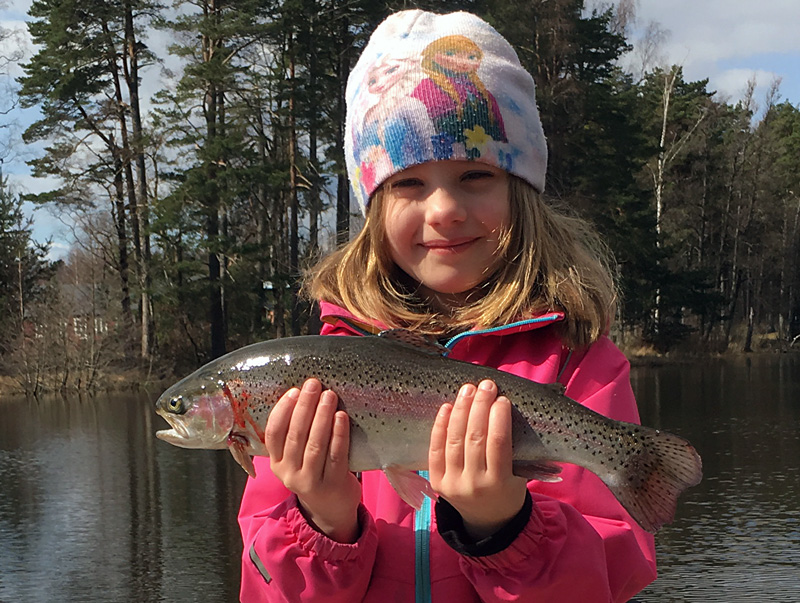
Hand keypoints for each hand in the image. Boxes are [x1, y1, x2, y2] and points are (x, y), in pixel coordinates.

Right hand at [265, 378, 361, 542]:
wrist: (331, 510)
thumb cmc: (314, 473)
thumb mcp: (295, 459)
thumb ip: (294, 435)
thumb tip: (303, 395)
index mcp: (276, 463)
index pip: (273, 434)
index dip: (283, 411)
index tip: (294, 391)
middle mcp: (289, 473)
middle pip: (296, 436)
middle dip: (305, 407)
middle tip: (314, 385)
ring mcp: (310, 481)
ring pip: (315, 444)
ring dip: (322, 416)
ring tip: (329, 396)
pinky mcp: (333, 485)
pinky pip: (336, 455)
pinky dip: (338, 434)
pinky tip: (341, 417)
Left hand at [428, 379, 527, 540]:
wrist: (487, 522)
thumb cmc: (508, 490)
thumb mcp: (521, 474)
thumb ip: (517, 448)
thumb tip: (515, 410)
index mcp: (500, 483)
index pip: (498, 443)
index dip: (499, 418)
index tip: (502, 398)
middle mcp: (474, 484)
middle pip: (474, 437)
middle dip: (480, 407)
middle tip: (486, 386)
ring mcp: (452, 483)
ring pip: (454, 440)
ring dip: (461, 410)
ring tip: (468, 390)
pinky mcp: (436, 481)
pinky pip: (435, 449)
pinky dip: (440, 426)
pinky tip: (448, 407)